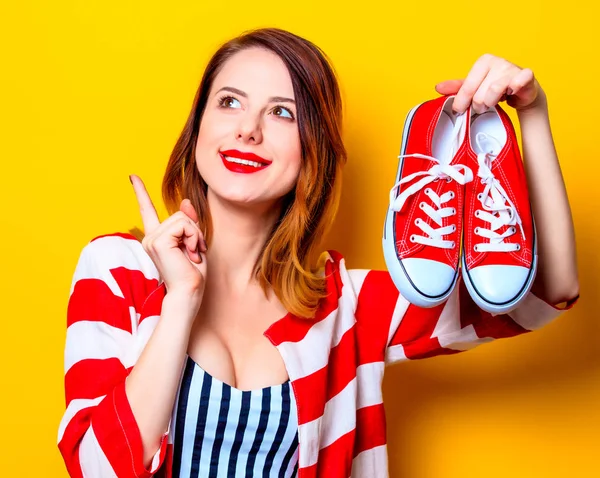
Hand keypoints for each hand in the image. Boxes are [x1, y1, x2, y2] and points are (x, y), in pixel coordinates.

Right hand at [129, 174, 206, 298]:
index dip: (140, 192)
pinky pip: (184, 225)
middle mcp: (150, 237)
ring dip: (195, 236)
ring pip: (184, 219)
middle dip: (194, 231)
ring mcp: (152, 239)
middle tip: (194, 252)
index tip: (133, 177)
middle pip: (180, 214)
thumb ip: (189, 223)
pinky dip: (193, 238)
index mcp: (157, 238)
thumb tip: (185, 202)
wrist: (189, 292)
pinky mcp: (158, 241)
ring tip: (191, 254)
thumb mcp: (194, 243)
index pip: (147, 211)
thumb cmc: (192, 274)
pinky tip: (190, 254)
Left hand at [434, 53, 547, 114]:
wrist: (521, 91)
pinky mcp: (526, 75)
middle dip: (480, 105)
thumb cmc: (495, 88)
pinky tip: (511, 92)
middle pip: (479, 94)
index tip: (460, 110)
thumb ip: (457, 87)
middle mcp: (498, 61)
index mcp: (483, 62)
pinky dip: (514, 89)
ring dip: (492, 103)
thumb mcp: (474, 87)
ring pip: (493, 92)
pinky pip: (517, 82)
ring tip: (494, 102)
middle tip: (484, 104)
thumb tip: (438, 88)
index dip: (462, 102)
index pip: (466, 87)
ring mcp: (512, 67)